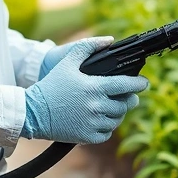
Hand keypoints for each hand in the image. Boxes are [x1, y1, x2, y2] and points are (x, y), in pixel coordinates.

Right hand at [21, 37, 147, 143]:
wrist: (32, 112)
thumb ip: (88, 47)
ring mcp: (92, 123)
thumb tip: (109, 40)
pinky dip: (107, 127)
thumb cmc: (51, 85)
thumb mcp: (68, 62)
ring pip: (117, 119)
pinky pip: (107, 133)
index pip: (126, 85)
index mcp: (94, 87)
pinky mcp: (87, 137)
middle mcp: (96, 106)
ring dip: (118, 113)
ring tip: (114, 106)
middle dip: (129, 99)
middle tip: (128, 96)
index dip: (139, 84)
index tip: (145, 83)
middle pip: (125, 104)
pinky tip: (101, 119)